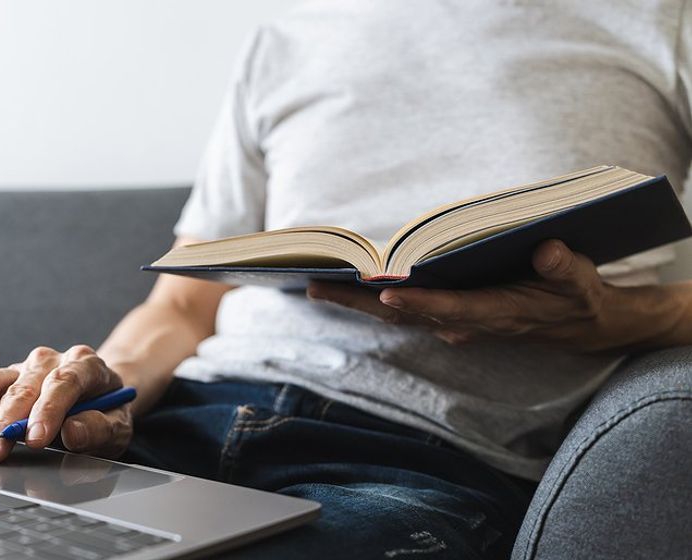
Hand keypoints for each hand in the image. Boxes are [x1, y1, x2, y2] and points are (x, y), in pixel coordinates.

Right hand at [0, 344, 133, 462]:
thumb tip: (73, 432)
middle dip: (5, 423)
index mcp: (84, 364)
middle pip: (22, 386)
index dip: (48, 410)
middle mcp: (47, 361)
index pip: (64, 381)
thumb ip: (100, 427)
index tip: (36, 439)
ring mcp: (19, 369)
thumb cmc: (106, 412)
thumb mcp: (118, 425)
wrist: (98, 394)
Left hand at [308, 239, 649, 351]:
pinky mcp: (448, 318)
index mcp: (498, 312)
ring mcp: (453, 324)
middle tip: (314, 285)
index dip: (418, 300)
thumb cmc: (576, 295)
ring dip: (355, 302)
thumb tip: (549, 249)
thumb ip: (565, 267)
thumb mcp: (580, 279)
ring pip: (395, 316)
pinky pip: (401, 312)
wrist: (580, 325)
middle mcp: (467, 323)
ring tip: (313, 284)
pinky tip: (343, 287)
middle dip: (359, 302)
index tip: (384, 289)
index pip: (450, 307)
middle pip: (404, 315)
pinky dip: (370, 301)